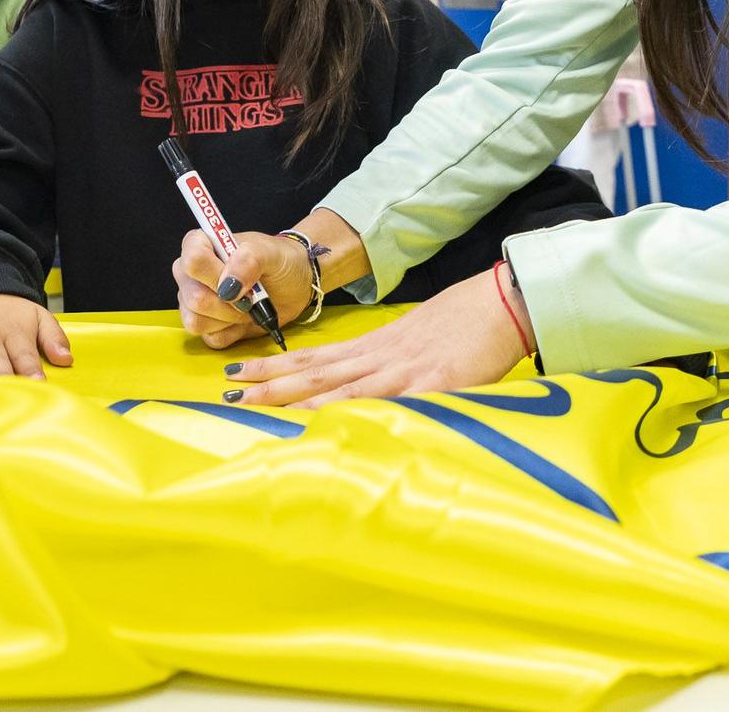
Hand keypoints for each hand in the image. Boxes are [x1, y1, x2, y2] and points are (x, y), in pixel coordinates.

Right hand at [171, 230, 312, 348]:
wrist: (295, 286)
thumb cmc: (280, 261)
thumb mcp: (271, 253)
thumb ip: (249, 259)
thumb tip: (228, 284)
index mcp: (199, 245)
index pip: (192, 260)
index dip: (216, 275)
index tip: (240, 280)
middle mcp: (191, 274)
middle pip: (194, 297)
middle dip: (229, 303)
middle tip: (251, 296)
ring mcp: (193, 301)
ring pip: (197, 321)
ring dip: (230, 318)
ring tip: (249, 306)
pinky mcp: (205, 326)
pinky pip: (210, 338)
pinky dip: (233, 332)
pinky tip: (245, 320)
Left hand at [217, 266, 528, 407]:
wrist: (501, 303)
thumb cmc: (462, 324)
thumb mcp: (414, 341)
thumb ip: (388, 363)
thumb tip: (364, 383)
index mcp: (374, 346)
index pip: (314, 357)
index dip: (274, 366)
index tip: (238, 372)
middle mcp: (379, 357)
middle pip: (314, 372)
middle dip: (268, 383)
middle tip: (227, 391)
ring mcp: (403, 371)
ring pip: (338, 388)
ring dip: (293, 398)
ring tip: (255, 405)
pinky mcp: (432, 385)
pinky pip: (389, 402)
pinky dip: (357, 413)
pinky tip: (330, 424)